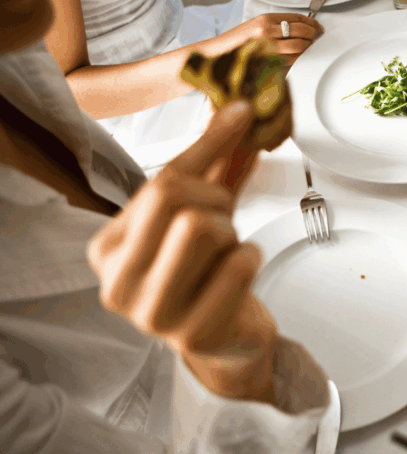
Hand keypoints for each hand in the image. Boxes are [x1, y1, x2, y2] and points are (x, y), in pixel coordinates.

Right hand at [88, 100, 278, 402]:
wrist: (225, 341)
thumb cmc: (208, 274)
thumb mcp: (203, 215)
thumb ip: (214, 167)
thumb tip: (235, 112)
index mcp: (108, 249)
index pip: (159, 180)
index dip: (208, 144)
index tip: (240, 114)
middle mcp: (117, 282)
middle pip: (173, 197)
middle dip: (215, 197)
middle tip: (226, 216)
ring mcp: (150, 313)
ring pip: (204, 227)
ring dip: (232, 232)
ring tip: (227, 252)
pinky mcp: (191, 333)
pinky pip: (237, 265)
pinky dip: (251, 257)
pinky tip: (241, 272)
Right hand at [219, 13, 324, 64]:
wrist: (216, 54)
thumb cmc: (236, 44)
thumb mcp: (256, 29)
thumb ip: (275, 28)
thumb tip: (299, 31)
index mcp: (266, 18)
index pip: (297, 17)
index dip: (312, 23)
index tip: (319, 28)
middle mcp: (266, 28)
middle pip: (301, 31)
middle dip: (313, 36)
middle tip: (317, 39)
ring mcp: (266, 44)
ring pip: (298, 46)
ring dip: (307, 49)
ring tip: (309, 50)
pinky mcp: (265, 59)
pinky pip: (289, 60)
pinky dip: (297, 60)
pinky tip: (299, 59)